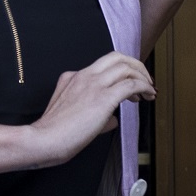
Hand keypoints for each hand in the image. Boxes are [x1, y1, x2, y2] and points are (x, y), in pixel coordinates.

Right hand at [27, 52, 154, 166]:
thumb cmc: (55, 132)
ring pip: (126, 67)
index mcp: (73, 77)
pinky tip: (148, 95)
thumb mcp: (70, 113)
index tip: (131, 86)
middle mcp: (83, 76)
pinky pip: (131, 84)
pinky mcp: (103, 98)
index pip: (103, 65)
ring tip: (149, 91)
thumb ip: (92, 111)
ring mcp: (93, 84)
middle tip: (145, 80)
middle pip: (117, 57)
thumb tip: (112, 119)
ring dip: (143, 77)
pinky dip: (144, 87)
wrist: (45, 138)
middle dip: (136, 66)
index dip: (123, 72)